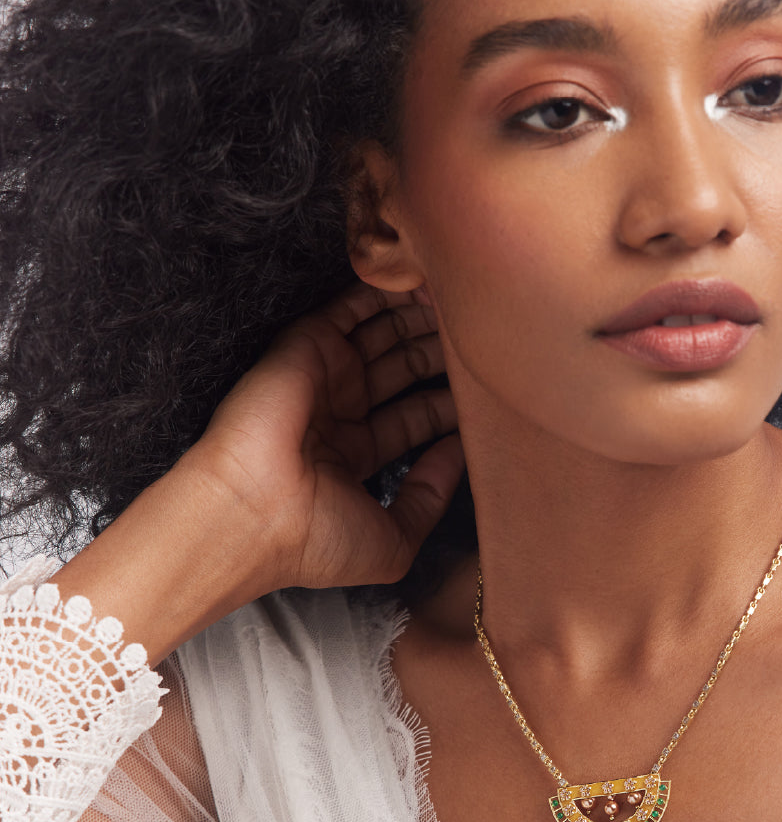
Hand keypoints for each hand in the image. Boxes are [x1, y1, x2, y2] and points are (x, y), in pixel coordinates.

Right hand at [186, 281, 463, 591]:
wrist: (252, 515)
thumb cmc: (317, 540)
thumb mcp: (394, 541)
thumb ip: (431, 497)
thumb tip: (458, 454)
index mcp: (357, 455)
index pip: (416, 417)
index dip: (451, 401)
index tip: (488, 387)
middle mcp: (342, 412)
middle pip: (404, 369)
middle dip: (442, 352)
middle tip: (483, 335)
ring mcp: (325, 377)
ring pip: (383, 335)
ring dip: (420, 317)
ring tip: (465, 302)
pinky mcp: (307, 346)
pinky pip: (350, 309)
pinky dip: (384, 293)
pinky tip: (422, 281)